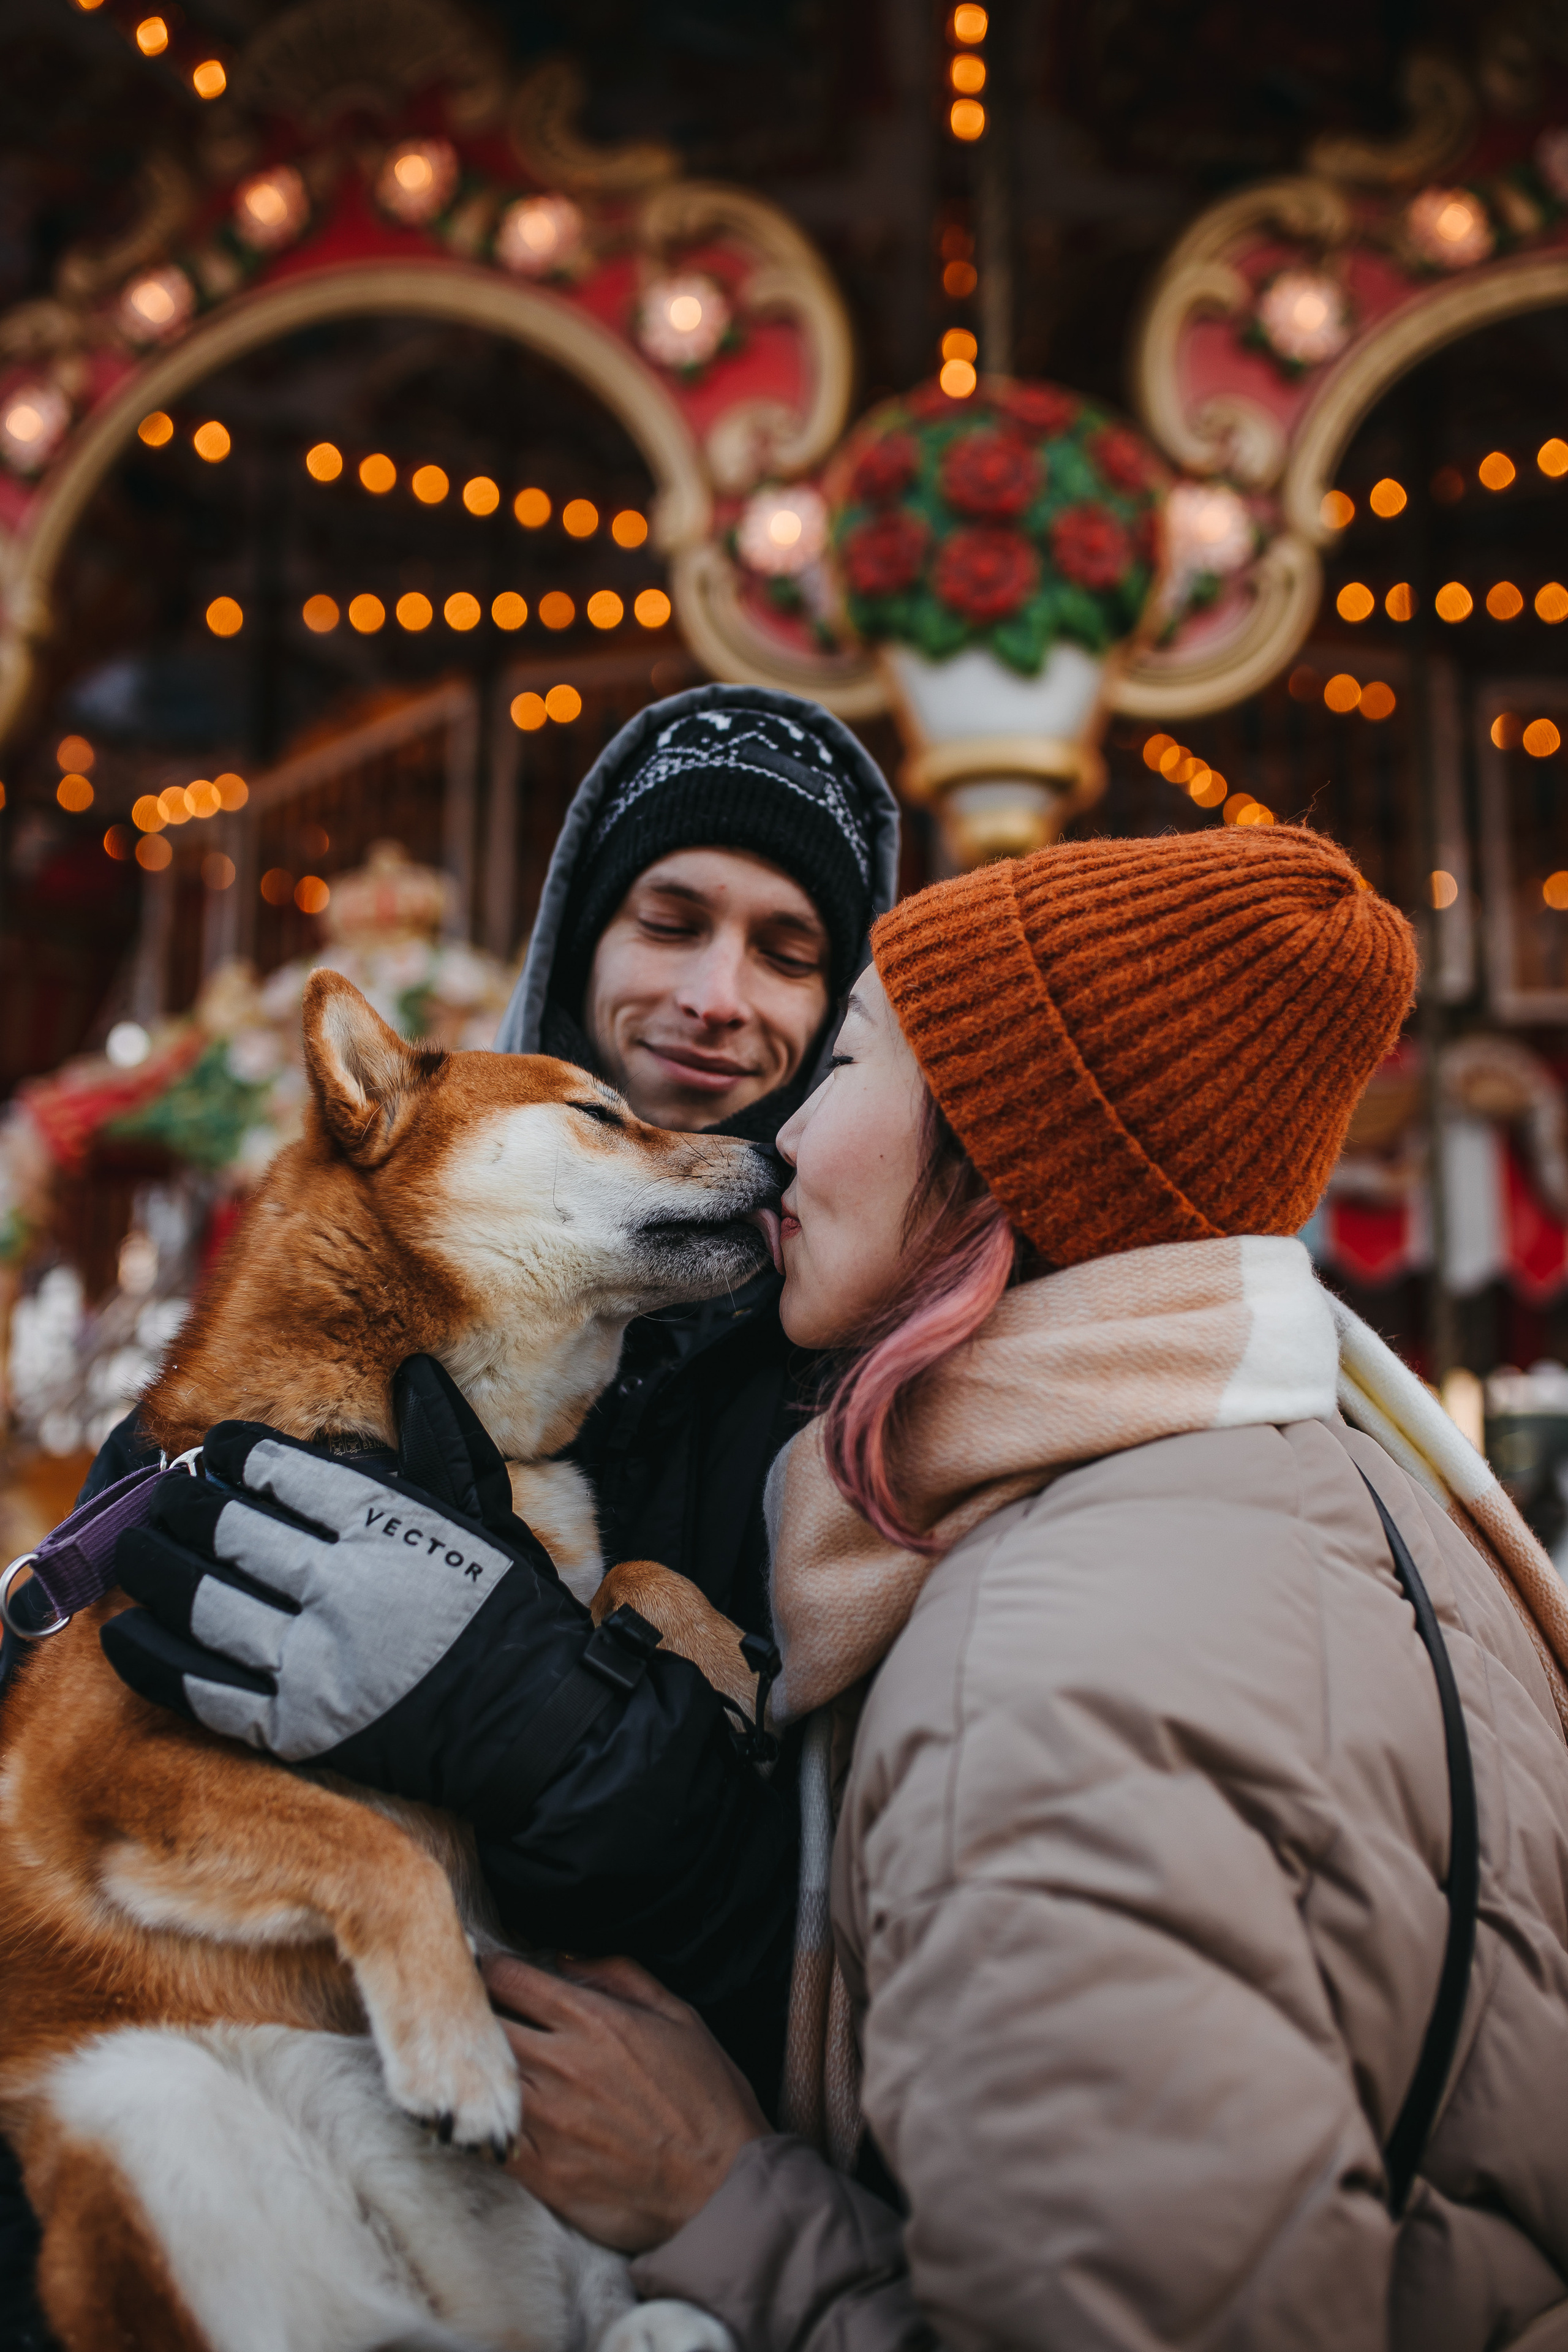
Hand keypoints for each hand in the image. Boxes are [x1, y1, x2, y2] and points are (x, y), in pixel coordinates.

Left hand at [100, 1356, 636, 1822]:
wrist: (538, 1726)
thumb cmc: (512, 1611)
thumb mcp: (487, 1515)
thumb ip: (442, 1442)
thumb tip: (415, 1372)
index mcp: (385, 1526)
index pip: (281, 1472)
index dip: (234, 1455)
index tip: (217, 1450)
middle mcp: (341, 1587)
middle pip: (227, 1533)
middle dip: (180, 1507)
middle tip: (161, 1498)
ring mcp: (316, 1661)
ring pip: (203, 1604)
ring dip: (154, 1570)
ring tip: (135, 1549)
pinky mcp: (299, 1727)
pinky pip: (203, 1687)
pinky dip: (153, 1657)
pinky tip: (124, 1633)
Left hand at [485, 1952, 767, 2251]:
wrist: (721, 2185)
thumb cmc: (707, 2098)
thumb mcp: (678, 2016)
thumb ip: (620, 1976)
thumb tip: (565, 1957)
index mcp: (592, 2020)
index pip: (508, 1978)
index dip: (486, 1971)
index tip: (481, 1975)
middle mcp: (561, 2063)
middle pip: (481, 2023)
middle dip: (469, 2015)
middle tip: (467, 2019)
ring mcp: (546, 2119)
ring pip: (476, 2077)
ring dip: (469, 2068)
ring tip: (470, 2066)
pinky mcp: (541, 2170)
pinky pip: (483, 2139)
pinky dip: (475, 2124)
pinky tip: (480, 2118)